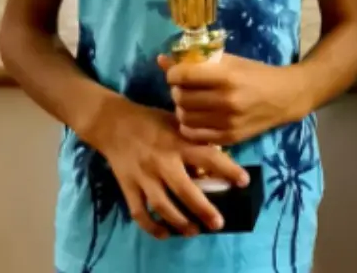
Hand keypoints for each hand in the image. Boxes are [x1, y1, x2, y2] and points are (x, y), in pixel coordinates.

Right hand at [92, 99, 249, 238]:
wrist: (113, 122)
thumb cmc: (152, 121)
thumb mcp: (178, 122)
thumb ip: (196, 139)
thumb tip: (220, 154)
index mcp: (179, 142)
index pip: (209, 157)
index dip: (228, 169)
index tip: (244, 182)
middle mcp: (162, 161)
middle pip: (185, 190)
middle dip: (203, 209)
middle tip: (218, 224)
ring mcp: (144, 175)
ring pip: (162, 205)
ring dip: (179, 222)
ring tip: (194, 232)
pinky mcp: (127, 185)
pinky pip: (139, 211)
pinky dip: (151, 226)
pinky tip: (164, 234)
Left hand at [158, 53, 304, 145]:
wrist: (285, 97)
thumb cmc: (257, 74)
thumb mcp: (230, 61)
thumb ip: (197, 61)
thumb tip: (161, 60)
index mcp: (227, 77)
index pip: (183, 76)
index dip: (173, 74)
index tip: (176, 73)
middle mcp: (226, 101)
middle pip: (181, 97)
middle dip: (177, 91)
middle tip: (184, 88)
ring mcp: (228, 122)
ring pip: (184, 117)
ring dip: (182, 108)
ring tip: (190, 102)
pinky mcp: (229, 138)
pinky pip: (194, 135)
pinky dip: (189, 125)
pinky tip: (196, 117)